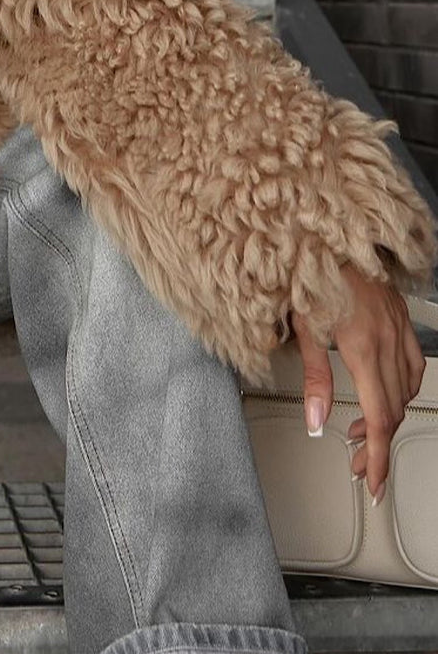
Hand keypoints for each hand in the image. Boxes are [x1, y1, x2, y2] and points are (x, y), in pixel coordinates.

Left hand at [289, 262, 425, 505]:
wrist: (327, 234)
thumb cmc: (308, 272)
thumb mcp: (303, 327)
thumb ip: (314, 379)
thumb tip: (317, 420)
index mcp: (362, 346)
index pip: (377, 417)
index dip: (376, 456)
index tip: (373, 482)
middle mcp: (387, 339)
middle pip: (392, 410)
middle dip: (376, 446)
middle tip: (358, 466)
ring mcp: (398, 328)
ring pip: (405, 390)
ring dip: (387, 419)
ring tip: (360, 434)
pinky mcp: (400, 319)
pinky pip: (413, 365)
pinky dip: (402, 389)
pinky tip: (386, 395)